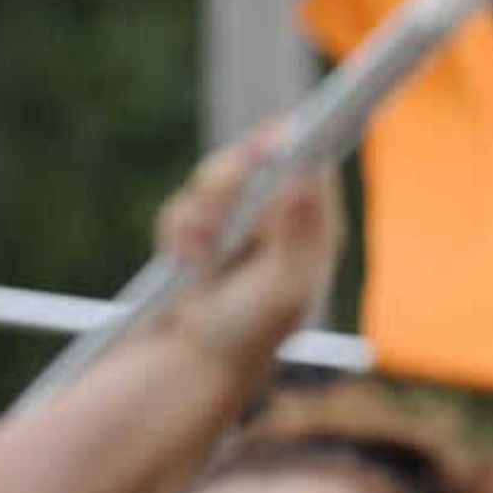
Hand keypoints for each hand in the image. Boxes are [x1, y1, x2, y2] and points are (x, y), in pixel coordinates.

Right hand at [150, 125, 338, 369]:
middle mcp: (279, 206)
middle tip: (215, 219)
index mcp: (314, 218)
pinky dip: (179, 235)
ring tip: (201, 262)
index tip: (276, 139)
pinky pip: (182, 207)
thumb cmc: (256, 327)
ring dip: (200, 218)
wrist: (203, 353)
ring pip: (214, 177)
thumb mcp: (283, 288)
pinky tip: (187, 264)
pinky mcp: (202, 221)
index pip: (311, 158)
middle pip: (255, 155)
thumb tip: (307, 176)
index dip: (293, 138)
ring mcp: (239, 211)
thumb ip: (296, 234)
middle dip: (227, 184)